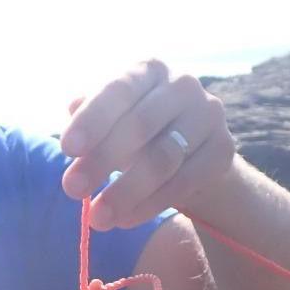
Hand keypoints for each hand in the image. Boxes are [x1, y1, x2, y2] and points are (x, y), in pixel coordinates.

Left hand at [59, 59, 234, 229]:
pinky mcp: (223, 150)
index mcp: (149, 69)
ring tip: (97, 218)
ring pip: (163, 159)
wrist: (193, 152)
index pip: (119, 89)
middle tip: (72, 190)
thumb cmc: (138, 130)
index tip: (66, 149)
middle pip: (140, 126)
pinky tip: (124, 220)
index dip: (92, 119)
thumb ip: (90, 113)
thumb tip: (73, 108)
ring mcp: (209, 116)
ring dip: (126, 192)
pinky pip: (183, 183)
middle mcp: (184, 85)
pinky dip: (150, 205)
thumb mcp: (111, 117)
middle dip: (102, 161)